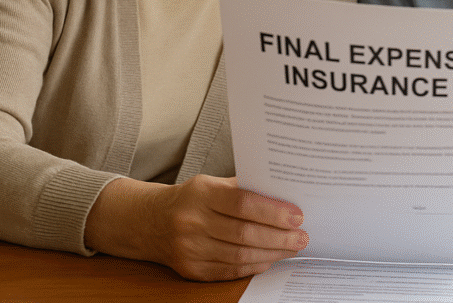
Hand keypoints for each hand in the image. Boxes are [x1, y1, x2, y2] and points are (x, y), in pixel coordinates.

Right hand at [85, 175, 307, 280]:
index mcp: (201, 194)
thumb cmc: (191, 198)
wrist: (150, 222)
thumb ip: (243, 187)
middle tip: (302, 237)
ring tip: (292, 248)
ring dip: (272, 253)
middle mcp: (192, 222)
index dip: (273, 211)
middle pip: (244, 233)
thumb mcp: (211, 183)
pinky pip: (230, 270)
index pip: (243, 203)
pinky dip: (254, 265)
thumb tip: (284, 195)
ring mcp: (189, 249)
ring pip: (239, 255)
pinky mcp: (191, 270)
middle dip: (279, 237)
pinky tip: (270, 258)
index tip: (297, 215)